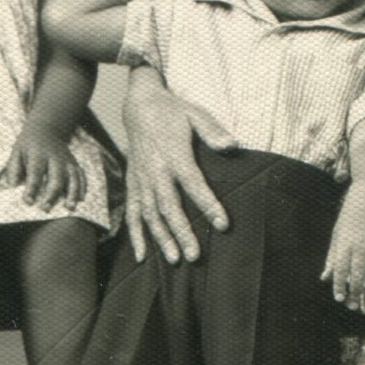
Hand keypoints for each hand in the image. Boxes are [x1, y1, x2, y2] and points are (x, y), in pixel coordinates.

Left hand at [0, 120, 81, 208]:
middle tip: (46, 209)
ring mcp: (67, 160)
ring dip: (72, 193)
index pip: (35, 173)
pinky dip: (83, 187)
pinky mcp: (74, 163)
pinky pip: (81, 175)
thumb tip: (13, 188)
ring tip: (70, 208)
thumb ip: (14, 170)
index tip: (28, 202)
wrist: (46, 128)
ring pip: (73, 177)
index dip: (32, 188)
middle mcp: (55, 157)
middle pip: (56, 177)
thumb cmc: (27, 145)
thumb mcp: (16, 152)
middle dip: (52, 194)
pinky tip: (81, 199)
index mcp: (38, 154)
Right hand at [121, 67, 226, 259]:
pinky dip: (135, 233)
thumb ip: (213, 130)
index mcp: (174, 154)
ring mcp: (141, 179)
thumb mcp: (195, 113)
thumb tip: (232, 145)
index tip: (223, 224)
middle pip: (169, 206)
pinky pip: (131, 212)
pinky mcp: (133, 183)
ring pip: (150, 214)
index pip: (194, 184)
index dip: (208, 205)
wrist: (139, 104)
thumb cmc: (173, 110)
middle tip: (194, 255)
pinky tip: (141, 255)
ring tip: (175, 260)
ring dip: (161, 238)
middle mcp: (155, 170)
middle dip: (181, 232)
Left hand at [325, 185, 364, 311]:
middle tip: (354, 307)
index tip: (339, 298)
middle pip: (359, 276)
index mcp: (346, 244)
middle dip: (356, 294)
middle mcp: (362, 247)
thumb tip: (325, 278)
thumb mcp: (337, 235)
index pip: (342, 270)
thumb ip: (332, 258)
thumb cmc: (350, 217)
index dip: (340, 286)